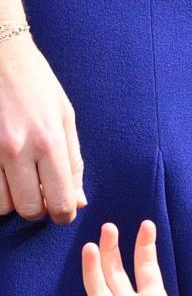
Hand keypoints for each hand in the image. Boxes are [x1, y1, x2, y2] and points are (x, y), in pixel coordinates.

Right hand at [0, 34, 85, 222]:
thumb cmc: (35, 82)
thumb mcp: (65, 117)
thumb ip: (73, 164)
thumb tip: (79, 202)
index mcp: (49, 143)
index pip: (60, 204)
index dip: (62, 213)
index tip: (60, 208)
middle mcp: (18, 149)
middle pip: (29, 210)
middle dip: (36, 208)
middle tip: (37, 192)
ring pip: (1, 204)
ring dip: (10, 199)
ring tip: (16, 179)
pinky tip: (2, 172)